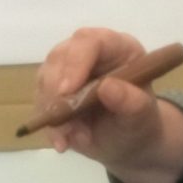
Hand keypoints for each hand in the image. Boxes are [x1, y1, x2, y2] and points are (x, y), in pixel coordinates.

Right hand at [35, 27, 182, 182]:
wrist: (127, 142)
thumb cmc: (140, 122)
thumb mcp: (143, 117)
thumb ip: (132, 102)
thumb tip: (108, 87)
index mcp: (120, 48)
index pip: (92, 40)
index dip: (76, 61)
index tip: (67, 92)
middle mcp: (91, 53)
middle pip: (60, 56)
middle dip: (56, 91)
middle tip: (65, 123)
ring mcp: (69, 69)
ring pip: (45, 79)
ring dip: (53, 112)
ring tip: (74, 137)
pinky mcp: (53, 89)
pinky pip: (39, 102)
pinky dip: (48, 124)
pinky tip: (63, 142)